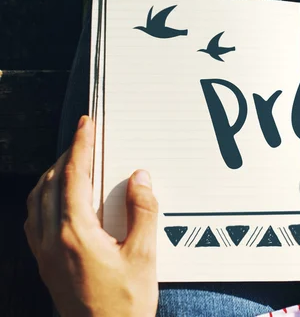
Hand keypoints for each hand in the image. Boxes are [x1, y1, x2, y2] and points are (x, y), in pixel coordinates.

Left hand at [24, 115, 158, 316]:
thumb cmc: (124, 304)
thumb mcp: (143, 256)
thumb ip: (143, 212)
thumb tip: (140, 177)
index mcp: (76, 234)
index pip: (73, 178)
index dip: (80, 146)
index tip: (86, 124)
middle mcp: (52, 241)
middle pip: (51, 184)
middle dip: (67, 155)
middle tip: (85, 137)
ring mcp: (44, 254)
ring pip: (37, 201)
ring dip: (52, 175)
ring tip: (72, 161)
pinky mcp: (44, 265)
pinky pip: (34, 220)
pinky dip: (43, 198)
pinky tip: (57, 199)